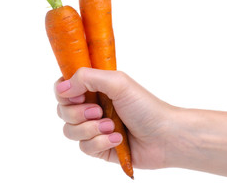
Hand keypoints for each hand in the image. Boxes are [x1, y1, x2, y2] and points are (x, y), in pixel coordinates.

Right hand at [55, 67, 172, 168]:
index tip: (79, 96)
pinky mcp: (99, 147)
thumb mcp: (118, 83)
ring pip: (70, 131)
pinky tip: (118, 139)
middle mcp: (93, 107)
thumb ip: (87, 78)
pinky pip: (84, 148)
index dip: (65, 93)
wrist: (164, 136)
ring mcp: (95, 128)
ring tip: (112, 126)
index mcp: (96, 88)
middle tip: (98, 111)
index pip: (65, 88)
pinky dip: (100, 143)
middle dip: (78, 113)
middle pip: (63, 111)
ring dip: (90, 129)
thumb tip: (61, 88)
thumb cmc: (145, 106)